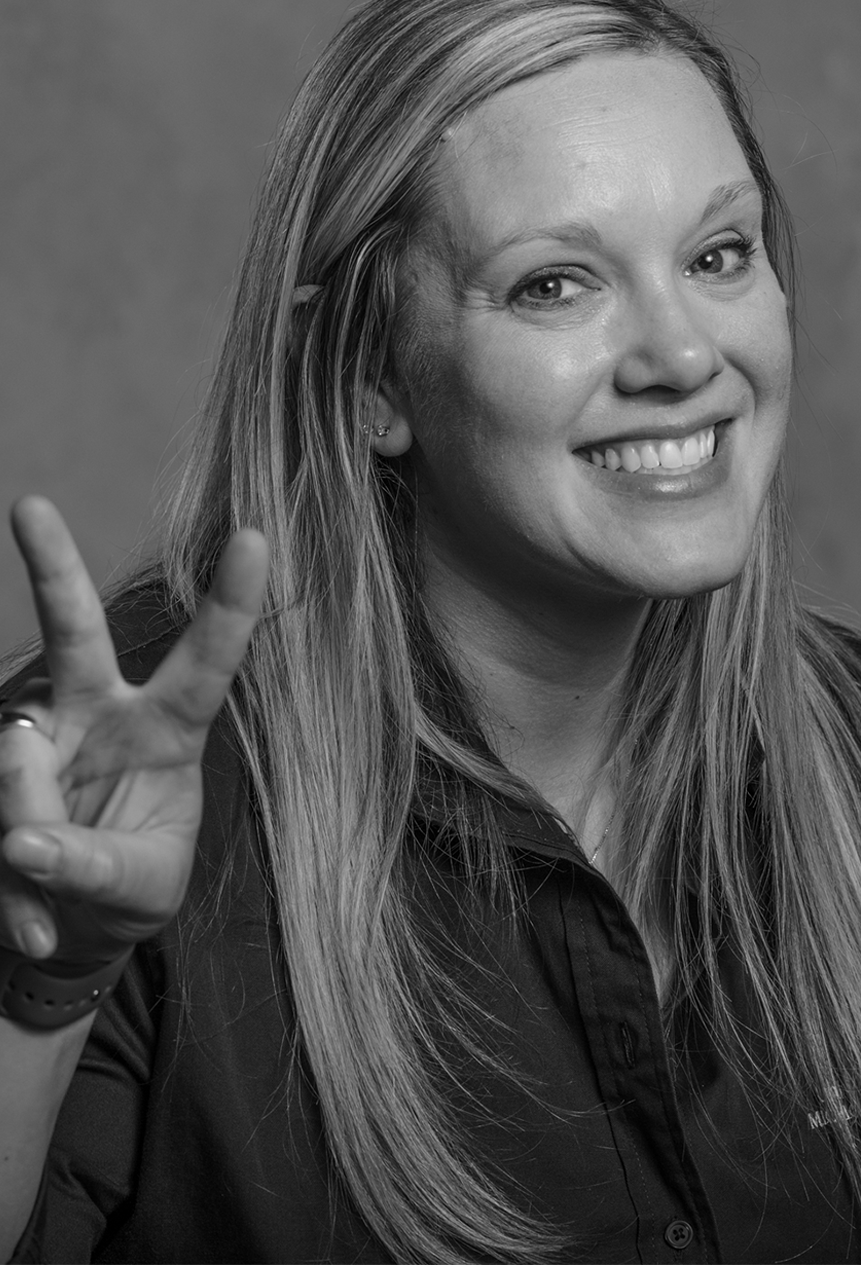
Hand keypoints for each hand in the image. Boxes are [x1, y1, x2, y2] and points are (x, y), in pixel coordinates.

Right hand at [0, 497, 267, 964]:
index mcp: (168, 730)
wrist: (72, 932)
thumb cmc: (133, 888)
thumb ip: (97, 866)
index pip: (205, 661)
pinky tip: (34, 930)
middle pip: (75, 633)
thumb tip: (21, 841)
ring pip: (15, 762)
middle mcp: (98, 715)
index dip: (231, 603)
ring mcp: (36, 739)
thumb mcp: (144, 887)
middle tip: (31, 506)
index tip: (256, 537)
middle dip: (53, 569)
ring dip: (29, 847)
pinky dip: (10, 894)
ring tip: (51, 916)